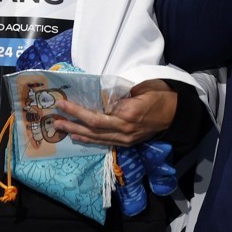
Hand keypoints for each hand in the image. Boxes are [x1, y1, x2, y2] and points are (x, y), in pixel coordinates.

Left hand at [50, 79, 176, 147]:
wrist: (176, 114)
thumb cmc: (159, 96)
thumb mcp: (140, 89)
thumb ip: (119, 93)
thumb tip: (100, 96)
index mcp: (128, 113)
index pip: (97, 114)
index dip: (78, 110)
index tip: (64, 103)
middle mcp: (125, 129)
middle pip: (93, 127)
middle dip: (72, 122)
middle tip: (55, 117)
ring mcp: (126, 139)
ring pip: (96, 137)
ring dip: (76, 133)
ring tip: (60, 128)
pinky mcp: (127, 143)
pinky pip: (104, 142)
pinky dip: (89, 139)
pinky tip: (77, 136)